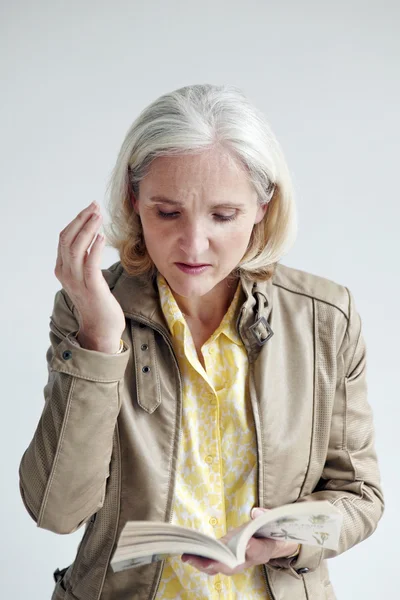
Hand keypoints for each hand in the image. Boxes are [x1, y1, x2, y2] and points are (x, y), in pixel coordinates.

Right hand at [55, 201, 125, 353]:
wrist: (102, 329)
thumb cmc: (98, 303)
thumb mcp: (87, 278)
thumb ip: (86, 260)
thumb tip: (94, 239)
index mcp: (63, 270)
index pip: (65, 239)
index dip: (77, 221)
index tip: (91, 209)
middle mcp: (66, 274)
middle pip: (67, 239)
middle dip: (81, 219)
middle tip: (95, 206)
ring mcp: (77, 281)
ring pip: (76, 248)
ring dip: (88, 229)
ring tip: (99, 216)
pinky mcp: (91, 288)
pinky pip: (90, 263)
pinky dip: (95, 248)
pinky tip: (102, 237)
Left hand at [181, 508, 298, 575]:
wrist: (271, 541)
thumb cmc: (271, 531)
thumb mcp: (272, 521)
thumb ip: (265, 516)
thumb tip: (255, 513)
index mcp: (262, 551)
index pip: (257, 551)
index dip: (252, 548)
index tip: (246, 543)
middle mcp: (246, 559)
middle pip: (231, 566)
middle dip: (215, 563)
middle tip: (200, 559)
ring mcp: (234, 559)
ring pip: (218, 566)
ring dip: (203, 562)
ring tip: (187, 556)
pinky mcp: (225, 554)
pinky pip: (213, 560)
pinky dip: (201, 557)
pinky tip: (189, 552)